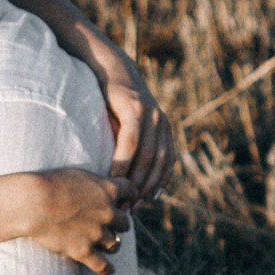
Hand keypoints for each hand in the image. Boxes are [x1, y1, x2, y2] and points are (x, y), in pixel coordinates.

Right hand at [27, 167, 128, 272]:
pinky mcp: (83, 251)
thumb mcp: (77, 174)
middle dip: (118, 223)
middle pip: (125, 222)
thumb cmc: (49, 183)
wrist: (32, 203)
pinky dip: (107, 269)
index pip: (131, 191)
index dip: (127, 196)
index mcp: (108, 190)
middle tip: (107, 224)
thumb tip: (99, 186)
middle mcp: (108, 213)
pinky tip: (109, 270)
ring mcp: (97, 234)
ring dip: (111, 243)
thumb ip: (94, 182)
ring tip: (106, 245)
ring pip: (116, 243)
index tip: (122, 200)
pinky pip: (103, 265)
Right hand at [100, 49, 175, 207]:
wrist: (109, 66)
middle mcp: (162, 123)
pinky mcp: (134, 109)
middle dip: (145, 189)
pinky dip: (123, 163)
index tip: (144, 204)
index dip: (157, 186)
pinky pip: (130, 143)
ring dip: (134, 181)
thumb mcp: (128, 125)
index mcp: (164, 129)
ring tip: (122, 197)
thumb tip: (128, 178)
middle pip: (158, 165)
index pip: (166, 165)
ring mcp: (150, 115)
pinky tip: (113, 177)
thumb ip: (133, 147)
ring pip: (146, 157)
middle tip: (130, 208)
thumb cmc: (113, 101)